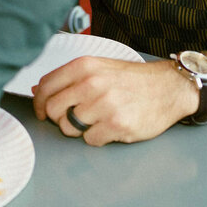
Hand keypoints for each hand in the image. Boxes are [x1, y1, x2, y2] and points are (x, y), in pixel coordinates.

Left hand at [31, 57, 196, 145]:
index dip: (39, 103)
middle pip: (53, 110)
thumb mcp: (99, 68)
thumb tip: (38, 89)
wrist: (168, 87)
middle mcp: (91, 83)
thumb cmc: (132, 79)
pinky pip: (90, 140)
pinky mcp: (116, 124)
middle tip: (74, 117)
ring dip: (79, 129)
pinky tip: (110, 126)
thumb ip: (68, 78)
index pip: (46, 86)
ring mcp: (104, 105)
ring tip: (96, 120)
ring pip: (69, 127)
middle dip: (60, 118)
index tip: (42, 112)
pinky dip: (98, 137)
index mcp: (84, 66)